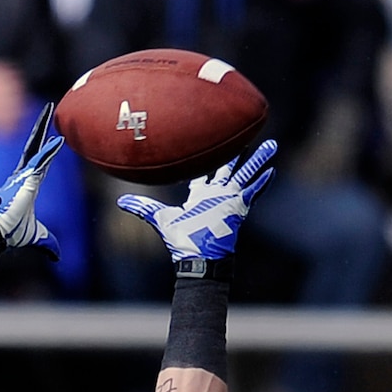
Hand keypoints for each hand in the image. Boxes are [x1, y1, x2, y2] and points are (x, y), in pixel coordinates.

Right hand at [0, 102, 63, 257]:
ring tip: (51, 110)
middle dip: (42, 128)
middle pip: (36, 146)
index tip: (54, 137)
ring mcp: (24, 175)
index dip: (47, 149)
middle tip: (49, 110)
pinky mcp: (25, 179)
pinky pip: (40, 161)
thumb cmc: (12, 232)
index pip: (40, 162)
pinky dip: (50, 151)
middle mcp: (25, 175)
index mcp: (27, 184)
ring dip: (44, 128)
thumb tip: (56, 254)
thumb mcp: (36, 236)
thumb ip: (47, 241)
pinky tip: (59, 140)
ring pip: (37, 147)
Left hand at [117, 139, 276, 261]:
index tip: (211, 145)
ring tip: (272, 145)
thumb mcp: (158, 218)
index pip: (205, 175)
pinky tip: (271, 171)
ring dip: (258, 161)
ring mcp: (229, 201)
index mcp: (200, 196)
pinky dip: (261, 183)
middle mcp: (217, 195)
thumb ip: (141, 208)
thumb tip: (119, 202)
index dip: (207, 161)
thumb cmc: (180, 242)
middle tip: (245, 135)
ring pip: (246, 175)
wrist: (196, 257)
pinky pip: (252, 193)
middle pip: (229, 168)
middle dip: (237, 153)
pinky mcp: (238, 209)